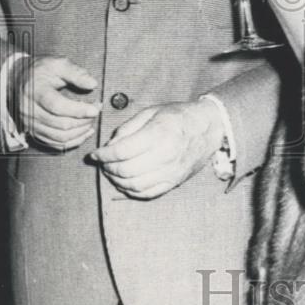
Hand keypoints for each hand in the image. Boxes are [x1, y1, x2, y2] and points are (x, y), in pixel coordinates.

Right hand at [11, 56, 100, 150]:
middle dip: (83, 120)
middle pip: (60, 124)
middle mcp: (30, 110)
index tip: (95, 109)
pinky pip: (55, 144)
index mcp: (35, 91)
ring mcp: (30, 124)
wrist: (18, 79)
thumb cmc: (41, 71)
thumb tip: (92, 84)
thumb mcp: (57, 64)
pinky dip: (72, 141)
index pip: (57, 106)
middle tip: (96, 111)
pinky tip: (84, 133)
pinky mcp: (34, 132)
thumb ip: (75, 73)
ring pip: (59, 137)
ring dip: (80, 132)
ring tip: (91, 121)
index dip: (78, 110)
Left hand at [89, 99, 223, 198]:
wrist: (209, 128)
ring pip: (134, 185)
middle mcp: (165, 155)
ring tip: (112, 172)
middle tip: (104, 162)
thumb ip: (128, 127)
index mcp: (159, 134)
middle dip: (108, 168)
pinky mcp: (174, 181)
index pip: (122, 151)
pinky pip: (148, 193)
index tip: (95, 154)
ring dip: (117, 181)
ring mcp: (171, 171)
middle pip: (126, 170)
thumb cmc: (178, 116)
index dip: (103, 155)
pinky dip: (131, 192)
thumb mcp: (152, 111)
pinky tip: (125, 183)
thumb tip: (111, 145)